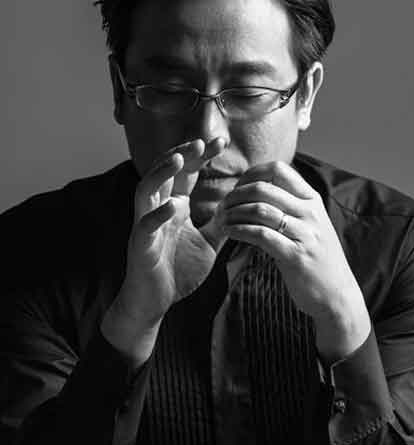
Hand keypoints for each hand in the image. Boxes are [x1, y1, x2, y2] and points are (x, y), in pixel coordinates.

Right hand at [102, 137, 227, 363]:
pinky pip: (145, 225)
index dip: (201, 156)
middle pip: (165, 173)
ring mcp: (146, 225)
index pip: (187, 173)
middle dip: (181, 154)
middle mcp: (158, 209)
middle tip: (201, 142)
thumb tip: (242, 206)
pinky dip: (157, 214)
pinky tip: (174, 206)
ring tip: (178, 158)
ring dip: (161, 172)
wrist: (155, 302)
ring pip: (147, 189)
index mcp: (174, 206)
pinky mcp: (140, 245)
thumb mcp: (208, 243)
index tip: (221, 141)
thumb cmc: (178, 270)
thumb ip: (221, 223)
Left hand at [220, 161, 370, 363]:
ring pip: (260, 210)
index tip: (237, 188)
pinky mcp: (296, 256)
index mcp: (311, 200)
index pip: (278, 169)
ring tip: (221, 220)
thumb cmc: (316, 258)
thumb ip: (290, 205)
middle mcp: (310, 212)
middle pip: (264, 188)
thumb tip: (256, 188)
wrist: (337, 296)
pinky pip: (261, 235)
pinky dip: (239, 230)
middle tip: (222, 206)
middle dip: (236, 194)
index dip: (251, 174)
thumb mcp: (309, 224)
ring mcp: (305, 233)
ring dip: (234, 213)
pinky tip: (229, 233)